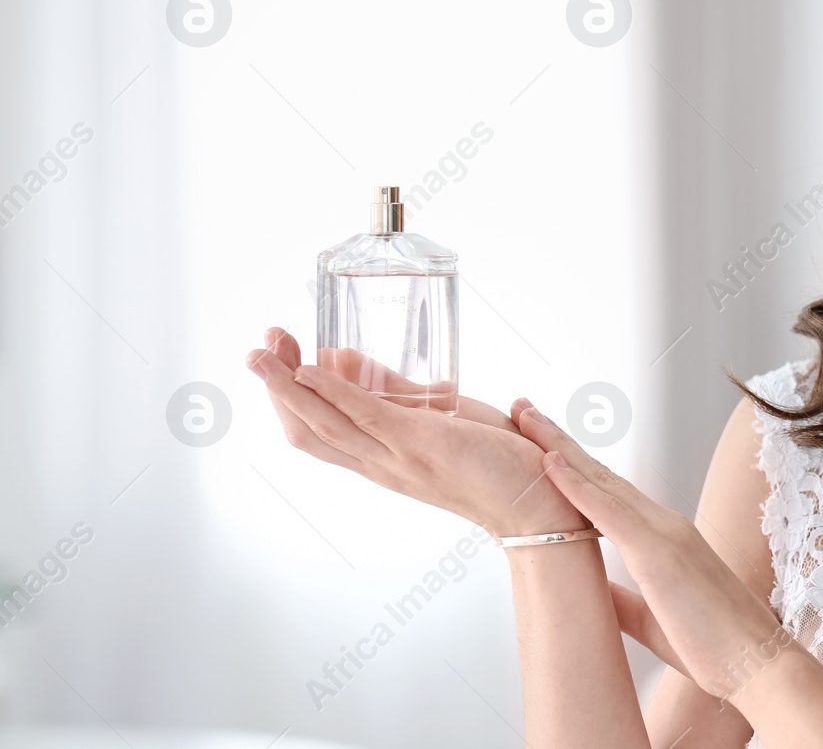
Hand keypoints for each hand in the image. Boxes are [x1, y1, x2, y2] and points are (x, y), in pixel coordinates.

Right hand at [248, 327, 588, 537]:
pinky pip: (366, 416)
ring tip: (262, 352)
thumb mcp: (439, 415)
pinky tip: (313, 368)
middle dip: (276, 387)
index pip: (316, 432)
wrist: (537, 502)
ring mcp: (397, 457)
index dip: (289, 396)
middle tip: (259, 347)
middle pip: (306, 429)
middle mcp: (379, 464)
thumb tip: (351, 361)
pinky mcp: (421, 445)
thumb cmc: (495, 459)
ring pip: (324, 423)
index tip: (280, 356)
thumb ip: (399, 392)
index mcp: (381, 457)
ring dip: (288, 385)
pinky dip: (335, 392)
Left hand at [513, 406, 796, 701]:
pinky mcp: (658, 552)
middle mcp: (663, 524)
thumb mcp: (654, 620)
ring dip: (558, 447)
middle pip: (599, 474)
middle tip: (523, 411)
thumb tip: (588, 587)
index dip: (573, 466)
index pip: (607, 492)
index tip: (541, 444)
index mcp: (663, 539)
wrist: (758, 663)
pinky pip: (609, 510)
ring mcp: (663, 532)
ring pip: (600, 480)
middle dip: (557, 441)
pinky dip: (576, 484)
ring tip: (525, 417)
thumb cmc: (716, 646)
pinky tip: (550, 462)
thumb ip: (621, 598)